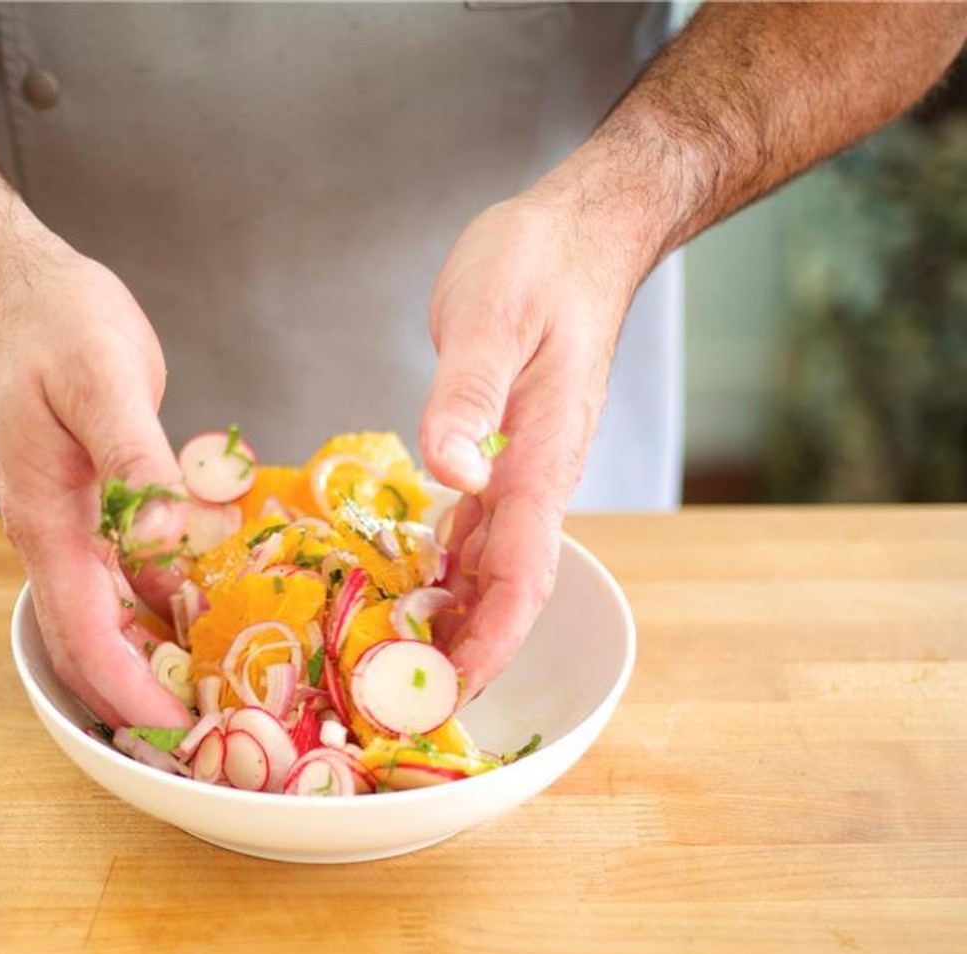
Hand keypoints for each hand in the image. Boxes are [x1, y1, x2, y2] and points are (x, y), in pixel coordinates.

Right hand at [0, 226, 191, 729]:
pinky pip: (129, 575)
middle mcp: (54, 537)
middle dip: (140, 697)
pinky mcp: (98, 504)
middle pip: (90, 644)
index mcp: (44, 521)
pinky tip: (212, 613)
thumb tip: (170, 545)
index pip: (84, 633)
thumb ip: (138, 465)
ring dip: (155, 658)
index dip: (130, 691)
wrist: (13, 286)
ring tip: (219, 694)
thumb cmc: (49, 325)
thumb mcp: (101, 384)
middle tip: (206, 736)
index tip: (178, 735)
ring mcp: (73, 523)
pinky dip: (165, 604)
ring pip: (111, 616)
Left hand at [419, 194, 646, 694]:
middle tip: (406, 699)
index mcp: (542, 460)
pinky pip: (473, 530)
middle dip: (465, 649)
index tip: (454, 689)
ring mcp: (519, 470)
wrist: (577, 234)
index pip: (525, 572)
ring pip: (489, 567)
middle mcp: (535, 479)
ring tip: (397, 661)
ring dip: (452, 617)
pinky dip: (443, 568)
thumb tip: (450, 474)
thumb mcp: (492, 318)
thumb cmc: (538, 266)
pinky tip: (406, 587)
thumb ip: (468, 397)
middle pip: (506, 588)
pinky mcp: (497, 453)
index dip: (491, 638)